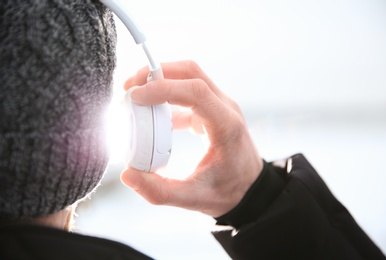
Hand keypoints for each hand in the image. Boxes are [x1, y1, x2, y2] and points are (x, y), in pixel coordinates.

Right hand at [120, 60, 262, 216]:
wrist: (250, 188)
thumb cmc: (228, 192)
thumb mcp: (194, 199)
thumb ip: (160, 191)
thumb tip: (128, 175)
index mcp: (226, 126)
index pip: (195, 91)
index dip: (162, 88)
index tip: (135, 96)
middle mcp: (226, 108)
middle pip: (191, 73)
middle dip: (157, 73)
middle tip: (129, 87)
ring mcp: (220, 106)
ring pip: (189, 77)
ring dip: (161, 80)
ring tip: (135, 96)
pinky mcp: (212, 110)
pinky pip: (188, 93)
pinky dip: (166, 96)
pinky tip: (151, 113)